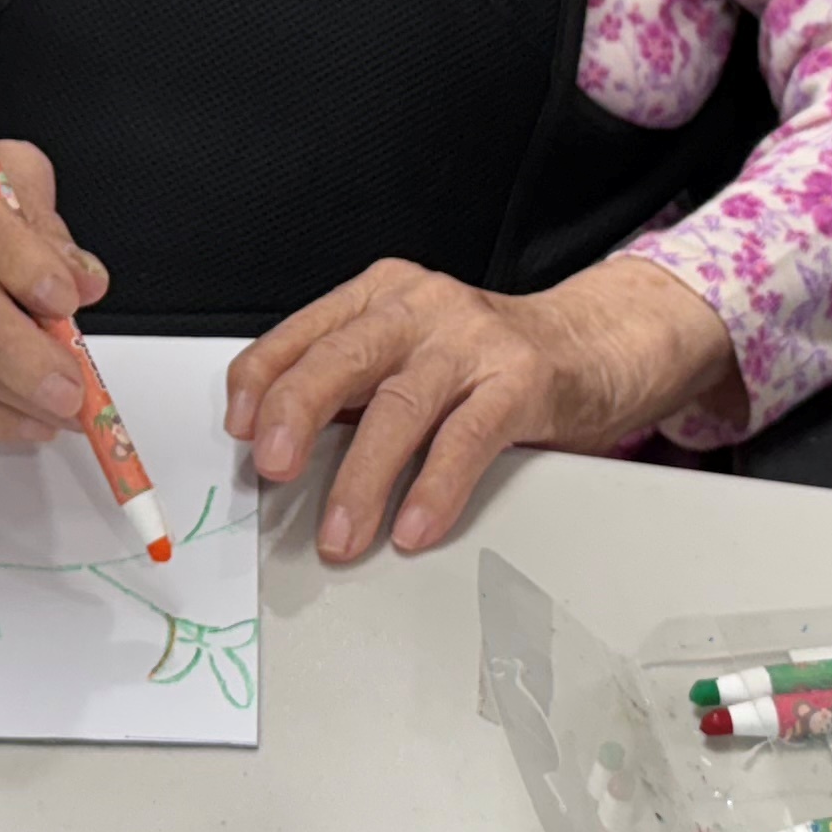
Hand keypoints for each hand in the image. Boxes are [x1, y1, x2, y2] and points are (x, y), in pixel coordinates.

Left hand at [227, 256, 737, 562]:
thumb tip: (281, 452)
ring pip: (401, 405)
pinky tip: (414, 526)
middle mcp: (421, 308)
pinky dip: (435, 486)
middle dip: (296, 413)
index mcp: (380, 297)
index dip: (262, 380)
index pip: (302, 332)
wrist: (594, 344)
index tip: (238, 430)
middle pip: (343, 356)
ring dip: (362, 476)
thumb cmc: (486, 361)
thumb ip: (353, 388)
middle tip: (272, 469)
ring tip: (340, 533)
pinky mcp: (522, 379)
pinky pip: (468, 437)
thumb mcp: (409, 356)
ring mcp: (473, 340)